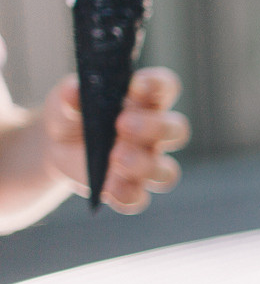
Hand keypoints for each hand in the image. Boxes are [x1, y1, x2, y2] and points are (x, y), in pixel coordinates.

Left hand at [43, 67, 189, 212]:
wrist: (59, 145)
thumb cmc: (75, 113)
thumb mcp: (66, 100)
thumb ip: (71, 95)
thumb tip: (73, 90)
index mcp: (147, 100)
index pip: (166, 87)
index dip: (157, 85)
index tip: (135, 85)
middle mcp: (156, 133)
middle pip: (176, 130)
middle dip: (155, 127)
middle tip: (123, 124)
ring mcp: (147, 163)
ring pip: (166, 171)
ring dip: (144, 165)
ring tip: (115, 159)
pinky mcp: (131, 188)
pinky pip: (140, 198)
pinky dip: (128, 195)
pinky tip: (109, 188)